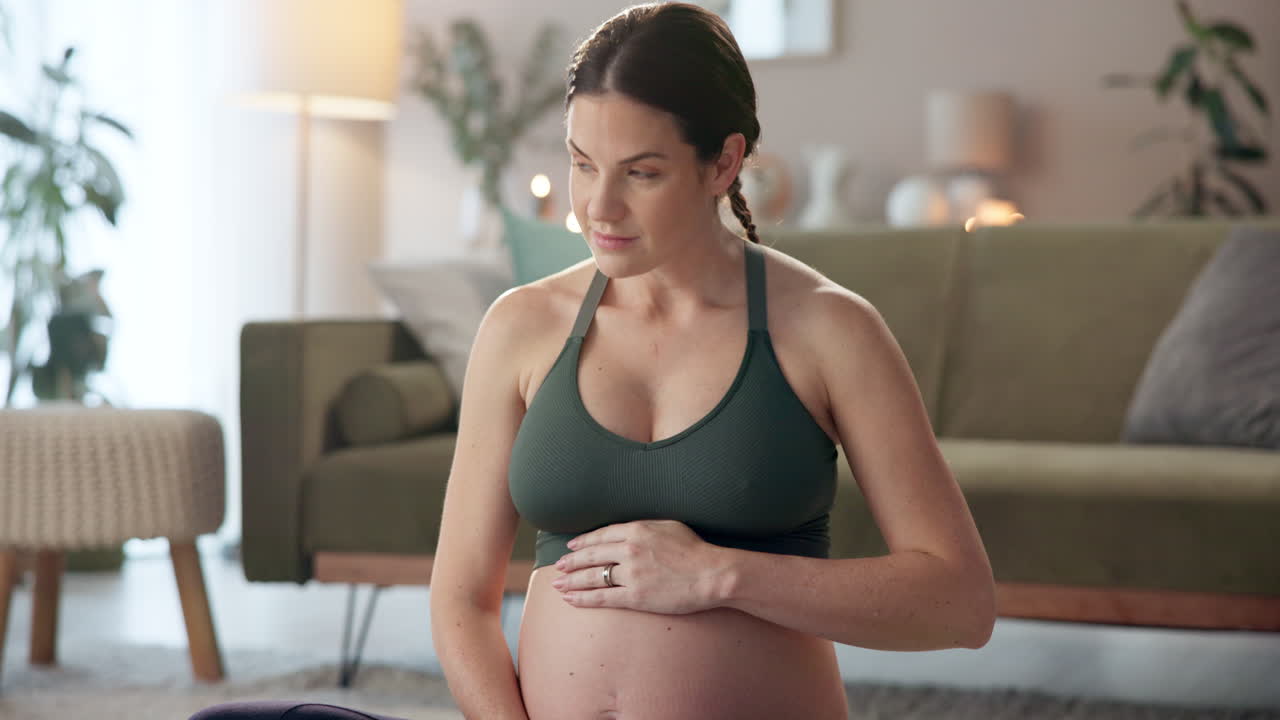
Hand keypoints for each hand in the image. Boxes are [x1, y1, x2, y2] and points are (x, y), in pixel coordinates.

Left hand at [551, 519, 727, 614]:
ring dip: (572, 581)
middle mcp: (629, 549)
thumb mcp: (669, 526)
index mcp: (637, 530)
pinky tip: (572, 599)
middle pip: (591, 555)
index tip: (572, 546)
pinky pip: (602, 597)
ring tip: (558, 584)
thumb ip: (644, 526)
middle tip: (558, 567)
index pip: (601, 535)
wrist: (711, 574)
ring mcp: (631, 573)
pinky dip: (584, 598)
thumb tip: (627, 530)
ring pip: (592, 576)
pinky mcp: (635, 595)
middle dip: (571, 562)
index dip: (583, 541)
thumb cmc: (695, 550)